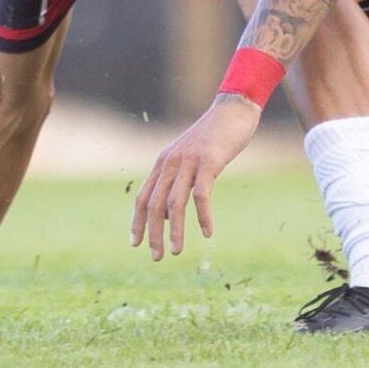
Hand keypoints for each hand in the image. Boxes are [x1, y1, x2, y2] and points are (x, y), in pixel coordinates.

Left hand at [130, 95, 261, 260]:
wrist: (232, 110)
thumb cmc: (213, 139)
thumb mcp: (189, 160)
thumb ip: (176, 183)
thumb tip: (166, 214)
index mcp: (163, 163)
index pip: (142, 197)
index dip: (137, 222)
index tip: (135, 244)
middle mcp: (170, 162)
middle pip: (154, 204)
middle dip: (153, 233)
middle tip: (156, 257)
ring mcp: (188, 161)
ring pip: (174, 203)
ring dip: (174, 230)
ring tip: (175, 251)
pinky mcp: (208, 161)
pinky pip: (201, 194)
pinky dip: (203, 215)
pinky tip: (207, 232)